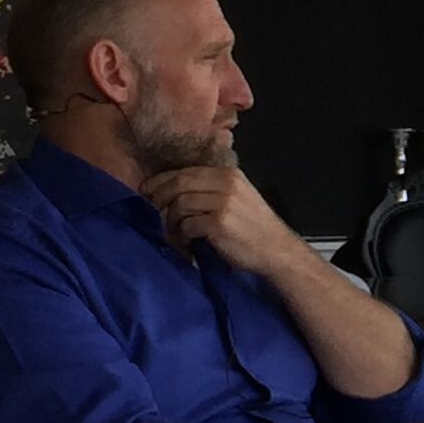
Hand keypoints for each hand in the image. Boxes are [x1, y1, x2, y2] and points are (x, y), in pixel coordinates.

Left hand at [142, 161, 301, 280]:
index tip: (146, 190)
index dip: (161, 180)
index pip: (186, 171)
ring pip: (180, 204)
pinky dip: (181, 236)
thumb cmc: (255, 228)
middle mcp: (226, 184)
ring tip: (173, 234)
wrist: (277, 250)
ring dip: (170, 222)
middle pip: (179, 184)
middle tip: (151, 211)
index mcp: (228, 175)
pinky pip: (187, 225)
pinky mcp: (218, 224)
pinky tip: (186, 244)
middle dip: (159, 198)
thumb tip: (174, 191)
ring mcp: (223, 203)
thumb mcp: (238, 198)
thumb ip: (213, 190)